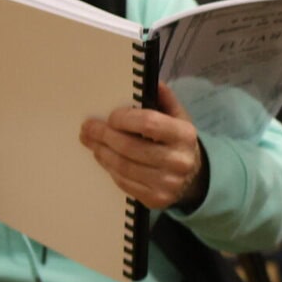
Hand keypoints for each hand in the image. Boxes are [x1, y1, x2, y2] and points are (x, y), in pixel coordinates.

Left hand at [79, 83, 208, 211]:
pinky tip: (104, 158)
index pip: (148, 123)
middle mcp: (179, 161)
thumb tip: (151, 82)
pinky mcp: (156, 199)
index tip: (111, 116)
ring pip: (123, 166)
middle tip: (87, 128)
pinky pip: (124, 182)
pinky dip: (110, 169)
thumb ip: (165, 100)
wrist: (194, 178)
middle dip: (103, 136)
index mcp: (185, 135)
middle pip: (130, 147)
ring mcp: (167, 183)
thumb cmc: (178, 141)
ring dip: (101, 152)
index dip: (124, 118)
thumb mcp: (179, 118)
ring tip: (91, 142)